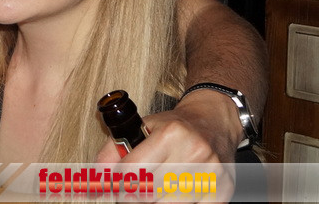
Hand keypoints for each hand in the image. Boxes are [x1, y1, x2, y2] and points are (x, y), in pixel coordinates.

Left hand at [95, 92, 239, 202]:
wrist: (214, 123)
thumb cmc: (173, 127)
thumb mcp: (141, 127)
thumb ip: (112, 149)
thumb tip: (96, 175)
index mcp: (170, 134)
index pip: (133, 170)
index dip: (118, 184)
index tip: (115, 189)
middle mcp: (194, 152)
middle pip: (151, 192)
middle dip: (135, 196)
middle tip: (133, 193)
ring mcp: (212, 174)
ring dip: (156, 201)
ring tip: (154, 192)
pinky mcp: (223, 191)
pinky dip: (178, 203)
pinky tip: (173, 196)